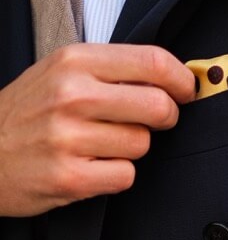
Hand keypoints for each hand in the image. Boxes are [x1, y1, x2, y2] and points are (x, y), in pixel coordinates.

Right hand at [0, 43, 195, 217]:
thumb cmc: (28, 112)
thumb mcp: (60, 72)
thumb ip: (113, 70)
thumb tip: (176, 77)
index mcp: (73, 61)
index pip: (153, 62)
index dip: (181, 80)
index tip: (186, 91)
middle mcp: (72, 96)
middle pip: (159, 107)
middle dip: (165, 117)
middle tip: (150, 121)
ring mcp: (69, 139)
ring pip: (142, 144)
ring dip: (131, 148)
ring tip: (100, 144)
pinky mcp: (70, 178)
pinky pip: (126, 176)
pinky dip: (116, 175)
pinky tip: (91, 166)